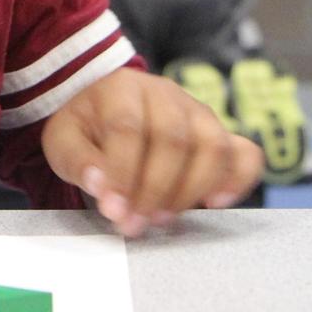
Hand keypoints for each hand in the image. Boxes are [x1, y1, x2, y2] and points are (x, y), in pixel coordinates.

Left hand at [40, 67, 261, 236]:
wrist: (107, 108)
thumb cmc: (87, 128)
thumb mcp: (64, 139)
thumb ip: (78, 162)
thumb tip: (103, 188)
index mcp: (121, 88)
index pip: (128, 127)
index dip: (122, 172)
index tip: (113, 210)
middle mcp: (166, 95)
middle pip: (173, 139)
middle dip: (154, 190)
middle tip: (135, 223)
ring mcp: (199, 112)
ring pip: (212, 146)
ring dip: (189, 190)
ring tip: (163, 219)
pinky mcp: (220, 134)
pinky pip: (246, 153)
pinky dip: (238, 180)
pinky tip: (215, 204)